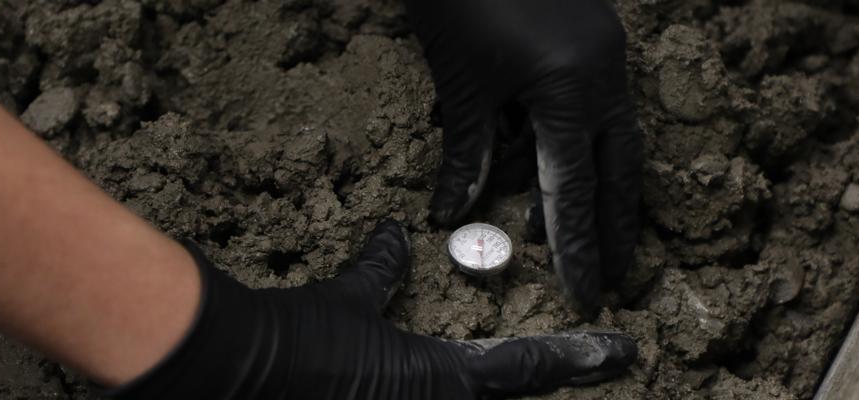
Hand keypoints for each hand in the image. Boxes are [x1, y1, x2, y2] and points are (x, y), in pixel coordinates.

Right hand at [110, 220, 635, 398]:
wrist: (234, 374)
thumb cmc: (296, 336)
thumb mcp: (345, 302)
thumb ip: (378, 273)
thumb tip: (396, 236)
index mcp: (440, 380)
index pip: (526, 366)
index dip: (578, 356)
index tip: (624, 353)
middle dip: (549, 381)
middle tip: (598, 368)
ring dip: (497, 392)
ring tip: (525, 372)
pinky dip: (439, 395)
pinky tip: (423, 385)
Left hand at [407, 0, 642, 307]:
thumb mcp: (460, 83)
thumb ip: (467, 152)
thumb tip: (454, 213)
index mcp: (572, 86)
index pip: (578, 188)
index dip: (579, 247)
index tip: (586, 293)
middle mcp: (604, 70)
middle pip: (620, 167)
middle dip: (615, 225)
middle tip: (613, 276)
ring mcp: (605, 48)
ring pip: (613, 135)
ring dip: (594, 183)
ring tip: (571, 231)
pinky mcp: (594, 34)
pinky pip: (596, 101)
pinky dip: (577, 139)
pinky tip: (552, 160)